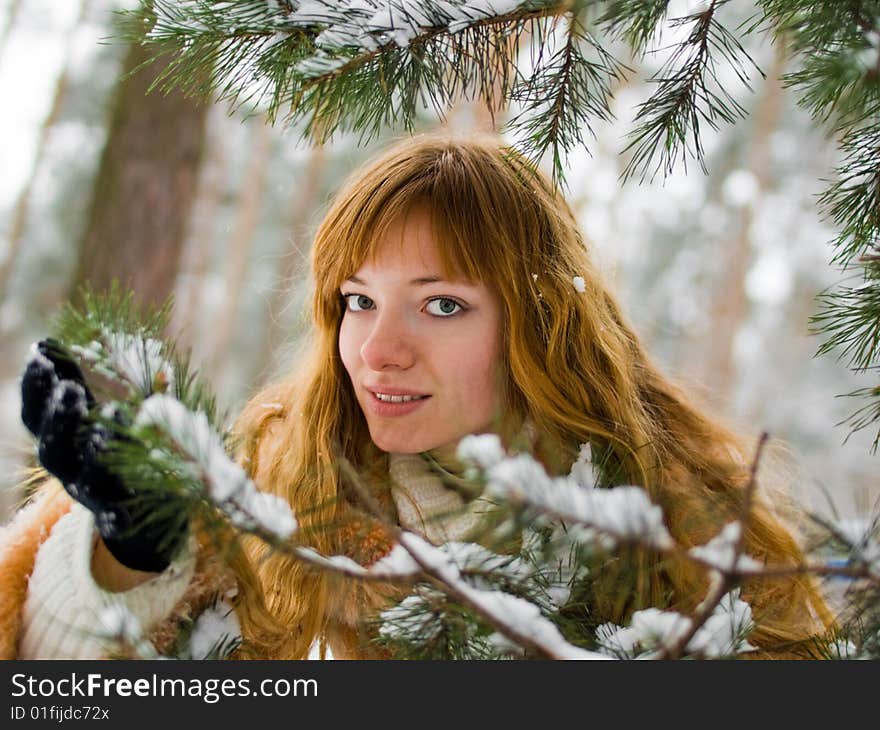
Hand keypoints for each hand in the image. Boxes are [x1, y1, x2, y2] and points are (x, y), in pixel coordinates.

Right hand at [20, 339, 185, 572]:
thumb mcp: (104, 413)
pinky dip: (115, 515)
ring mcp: (93, 495)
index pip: (36, 416)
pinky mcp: (122, 517)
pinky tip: (123, 510)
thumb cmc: (118, 449)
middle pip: (51, 449)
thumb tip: (62, 343)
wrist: (144, 513)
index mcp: (63, 441)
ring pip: (81, 480)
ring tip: (115, 418)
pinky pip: (115, 520)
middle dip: (58, 419)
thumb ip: (91, 382)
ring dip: (94, 451)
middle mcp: (70, 470)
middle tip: (70, 390)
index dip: (35, 387)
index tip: (40, 354)